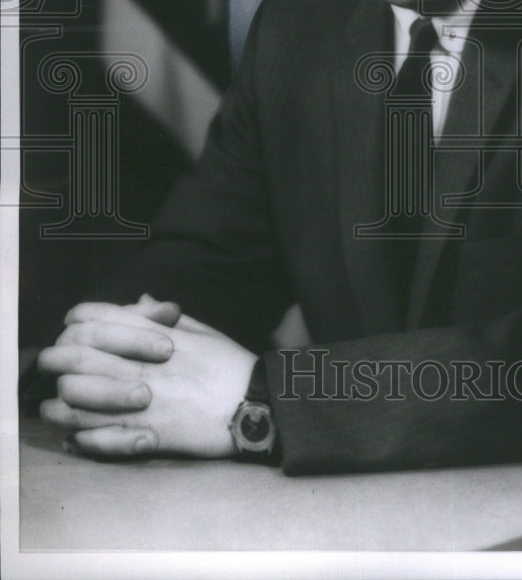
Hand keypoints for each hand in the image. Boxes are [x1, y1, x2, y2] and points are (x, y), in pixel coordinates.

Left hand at [38, 300, 256, 458]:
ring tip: (52, 404)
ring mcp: (147, 400)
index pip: (103, 317)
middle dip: (57, 356)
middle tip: (48, 362)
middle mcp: (147, 365)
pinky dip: (84, 437)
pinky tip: (75, 437)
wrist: (258, 404)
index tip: (69, 326)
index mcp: (159, 335)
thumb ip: (166, 317)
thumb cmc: (232, 365)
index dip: (78, 319)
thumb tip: (141, 300)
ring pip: (84, 396)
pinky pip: (105, 436)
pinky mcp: (152, 434)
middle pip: (82, 353)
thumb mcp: (202, 331)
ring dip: (60, 400)